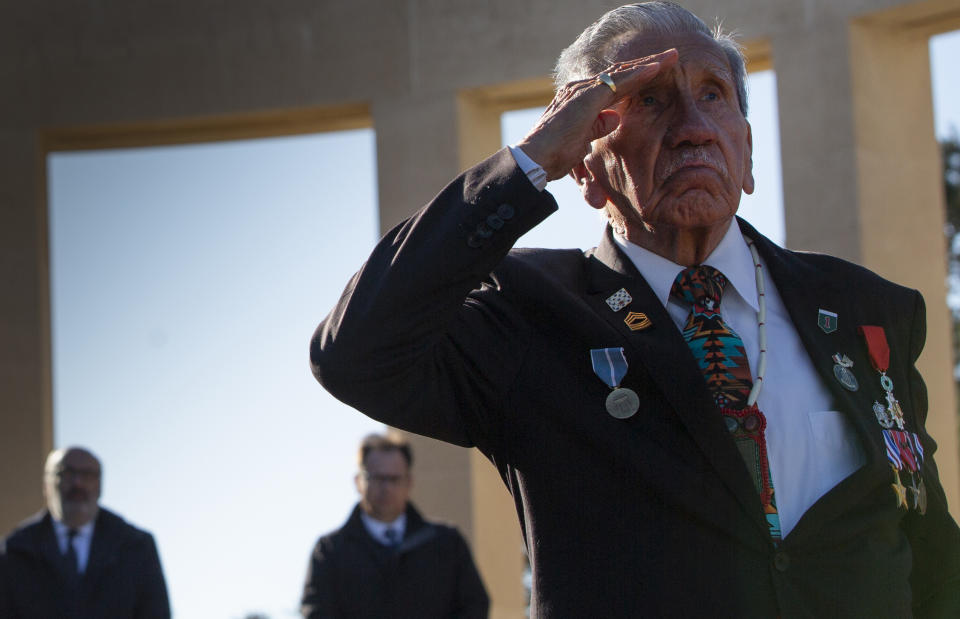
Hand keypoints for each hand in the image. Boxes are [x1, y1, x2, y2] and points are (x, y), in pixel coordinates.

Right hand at [515, 49, 677, 180]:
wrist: (535, 160)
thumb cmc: (553, 158)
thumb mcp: (582, 143)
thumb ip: (597, 130)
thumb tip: (615, 117)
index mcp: (580, 100)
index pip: (614, 84)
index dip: (636, 77)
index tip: (656, 72)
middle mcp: (581, 89)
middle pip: (620, 73)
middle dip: (646, 65)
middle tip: (671, 57)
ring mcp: (584, 90)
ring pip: (623, 73)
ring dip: (650, 64)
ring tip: (672, 57)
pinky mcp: (588, 97)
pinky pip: (619, 82)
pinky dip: (640, 74)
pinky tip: (657, 68)